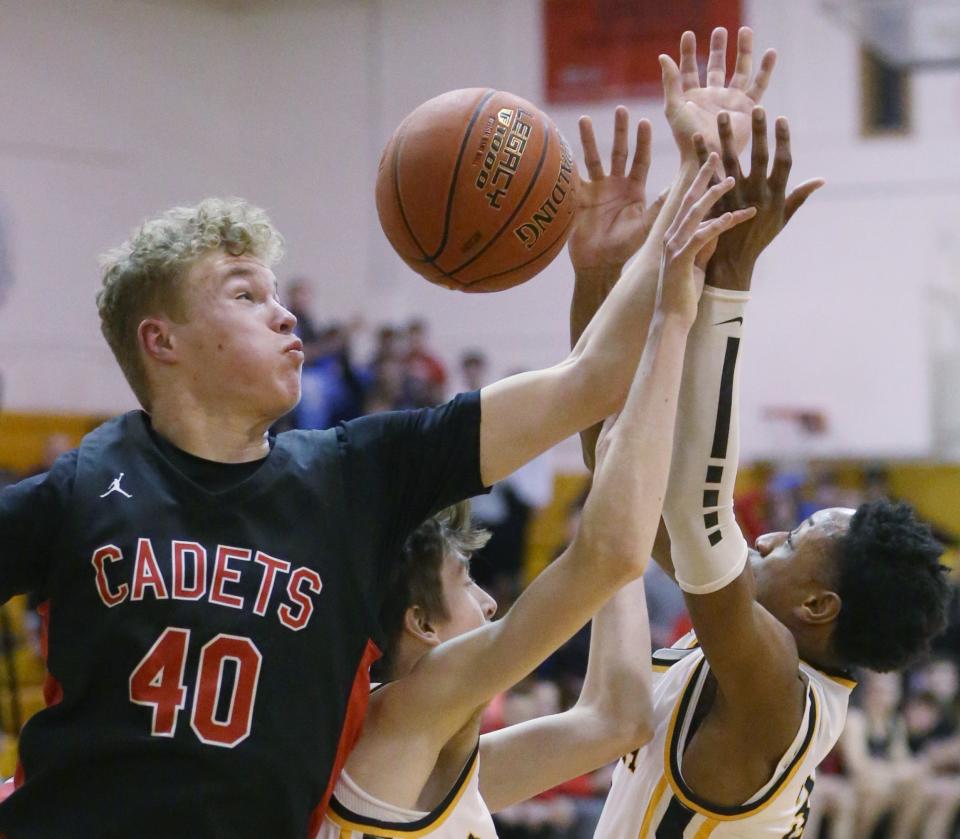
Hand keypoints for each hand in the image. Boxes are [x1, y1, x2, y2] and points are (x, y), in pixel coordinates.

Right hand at [567, 107, 666, 273]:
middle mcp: (615, 185)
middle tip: (621, 109)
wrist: (598, 264)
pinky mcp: (579, 197)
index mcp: (634, 190)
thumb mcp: (645, 227)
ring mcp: (596, 189)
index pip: (640, 160)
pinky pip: (573, 177)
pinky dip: (567, 163)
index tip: (644, 122)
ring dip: (589, 139)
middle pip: (618, 152)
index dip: (642, 142)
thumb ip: (658, 207)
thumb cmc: (624, 248)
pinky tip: (561, 146)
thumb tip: (678, 188)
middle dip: (620, 131)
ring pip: (593, 159)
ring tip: (585, 119)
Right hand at [657, 155, 756, 324]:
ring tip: (732, 179)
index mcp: (673, 235)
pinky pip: (703, 236)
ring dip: (714, 195)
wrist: (671, 318)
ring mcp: (674, 247)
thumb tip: (719, 225)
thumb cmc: (683, 293)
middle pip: (688, 199)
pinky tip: (737, 215)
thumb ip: (706, 241)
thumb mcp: (697, 260)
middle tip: (717, 153)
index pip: (688, 201)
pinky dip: (721, 224)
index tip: (713, 161)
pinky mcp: (681, 259)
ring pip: (695, 213)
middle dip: (703, 175)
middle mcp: (670, 237)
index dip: (700, 180)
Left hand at [660, 27, 775, 158]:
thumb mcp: (674, 108)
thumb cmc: (687, 138)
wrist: (708, 156)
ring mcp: (730, 101)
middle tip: (720, 30)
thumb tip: (663, 56)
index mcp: (692, 97)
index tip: (688, 33)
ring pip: (739, 70)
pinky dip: (766, 69)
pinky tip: (771, 53)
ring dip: (743, 51)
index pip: (689, 69)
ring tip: (746, 30)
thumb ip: (670, 82)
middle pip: (716, 66)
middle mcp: (712, 96)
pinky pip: (759, 84)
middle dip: (718, 48)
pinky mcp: (746, 107)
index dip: (687, 52)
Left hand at [694, 108, 824, 289]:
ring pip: (731, 162)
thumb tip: (821, 180)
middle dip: (759, 132)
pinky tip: (697, 139)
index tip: (781, 118)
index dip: (783, 140)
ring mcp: (734, 198)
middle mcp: (756, 194)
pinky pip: (707, 176)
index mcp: (775, 196)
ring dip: (727, 137)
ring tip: (722, 114)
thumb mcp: (783, 219)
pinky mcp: (715, 203)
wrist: (733, 263)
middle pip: (760, 157)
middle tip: (756, 107)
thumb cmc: (759, 239)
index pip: (783, 162)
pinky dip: (703, 158)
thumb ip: (799, 197)